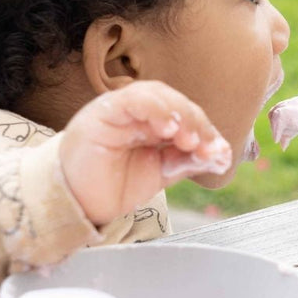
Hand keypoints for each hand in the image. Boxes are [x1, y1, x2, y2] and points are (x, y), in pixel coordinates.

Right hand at [59, 81, 231, 225]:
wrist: (75, 203)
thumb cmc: (111, 185)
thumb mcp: (160, 174)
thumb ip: (188, 161)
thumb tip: (221, 155)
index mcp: (153, 123)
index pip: (187, 115)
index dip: (208, 131)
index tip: (220, 153)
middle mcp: (138, 111)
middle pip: (176, 102)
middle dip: (197, 123)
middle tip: (207, 147)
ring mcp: (120, 109)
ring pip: (156, 94)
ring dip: (179, 114)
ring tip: (189, 139)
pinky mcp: (102, 112)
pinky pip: (131, 99)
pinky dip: (154, 109)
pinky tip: (166, 128)